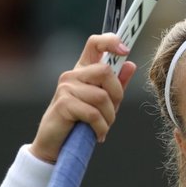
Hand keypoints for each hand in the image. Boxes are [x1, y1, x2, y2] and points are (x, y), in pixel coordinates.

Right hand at [30, 33, 136, 162]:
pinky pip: (93, 113)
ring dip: (109, 117)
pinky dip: (101, 127)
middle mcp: (73, 75)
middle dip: (117, 95)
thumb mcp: (104, 103)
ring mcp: (66, 88)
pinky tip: (98, 134)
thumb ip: (116, 84)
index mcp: (83, 70)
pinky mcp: (63, 104)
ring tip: (103, 127)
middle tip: (112, 113)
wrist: (55, 145)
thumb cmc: (80, 123)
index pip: (95, 43)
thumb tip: (130, 65)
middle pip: (105, 71)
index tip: (126, 50)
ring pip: (102, 96)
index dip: (111, 41)